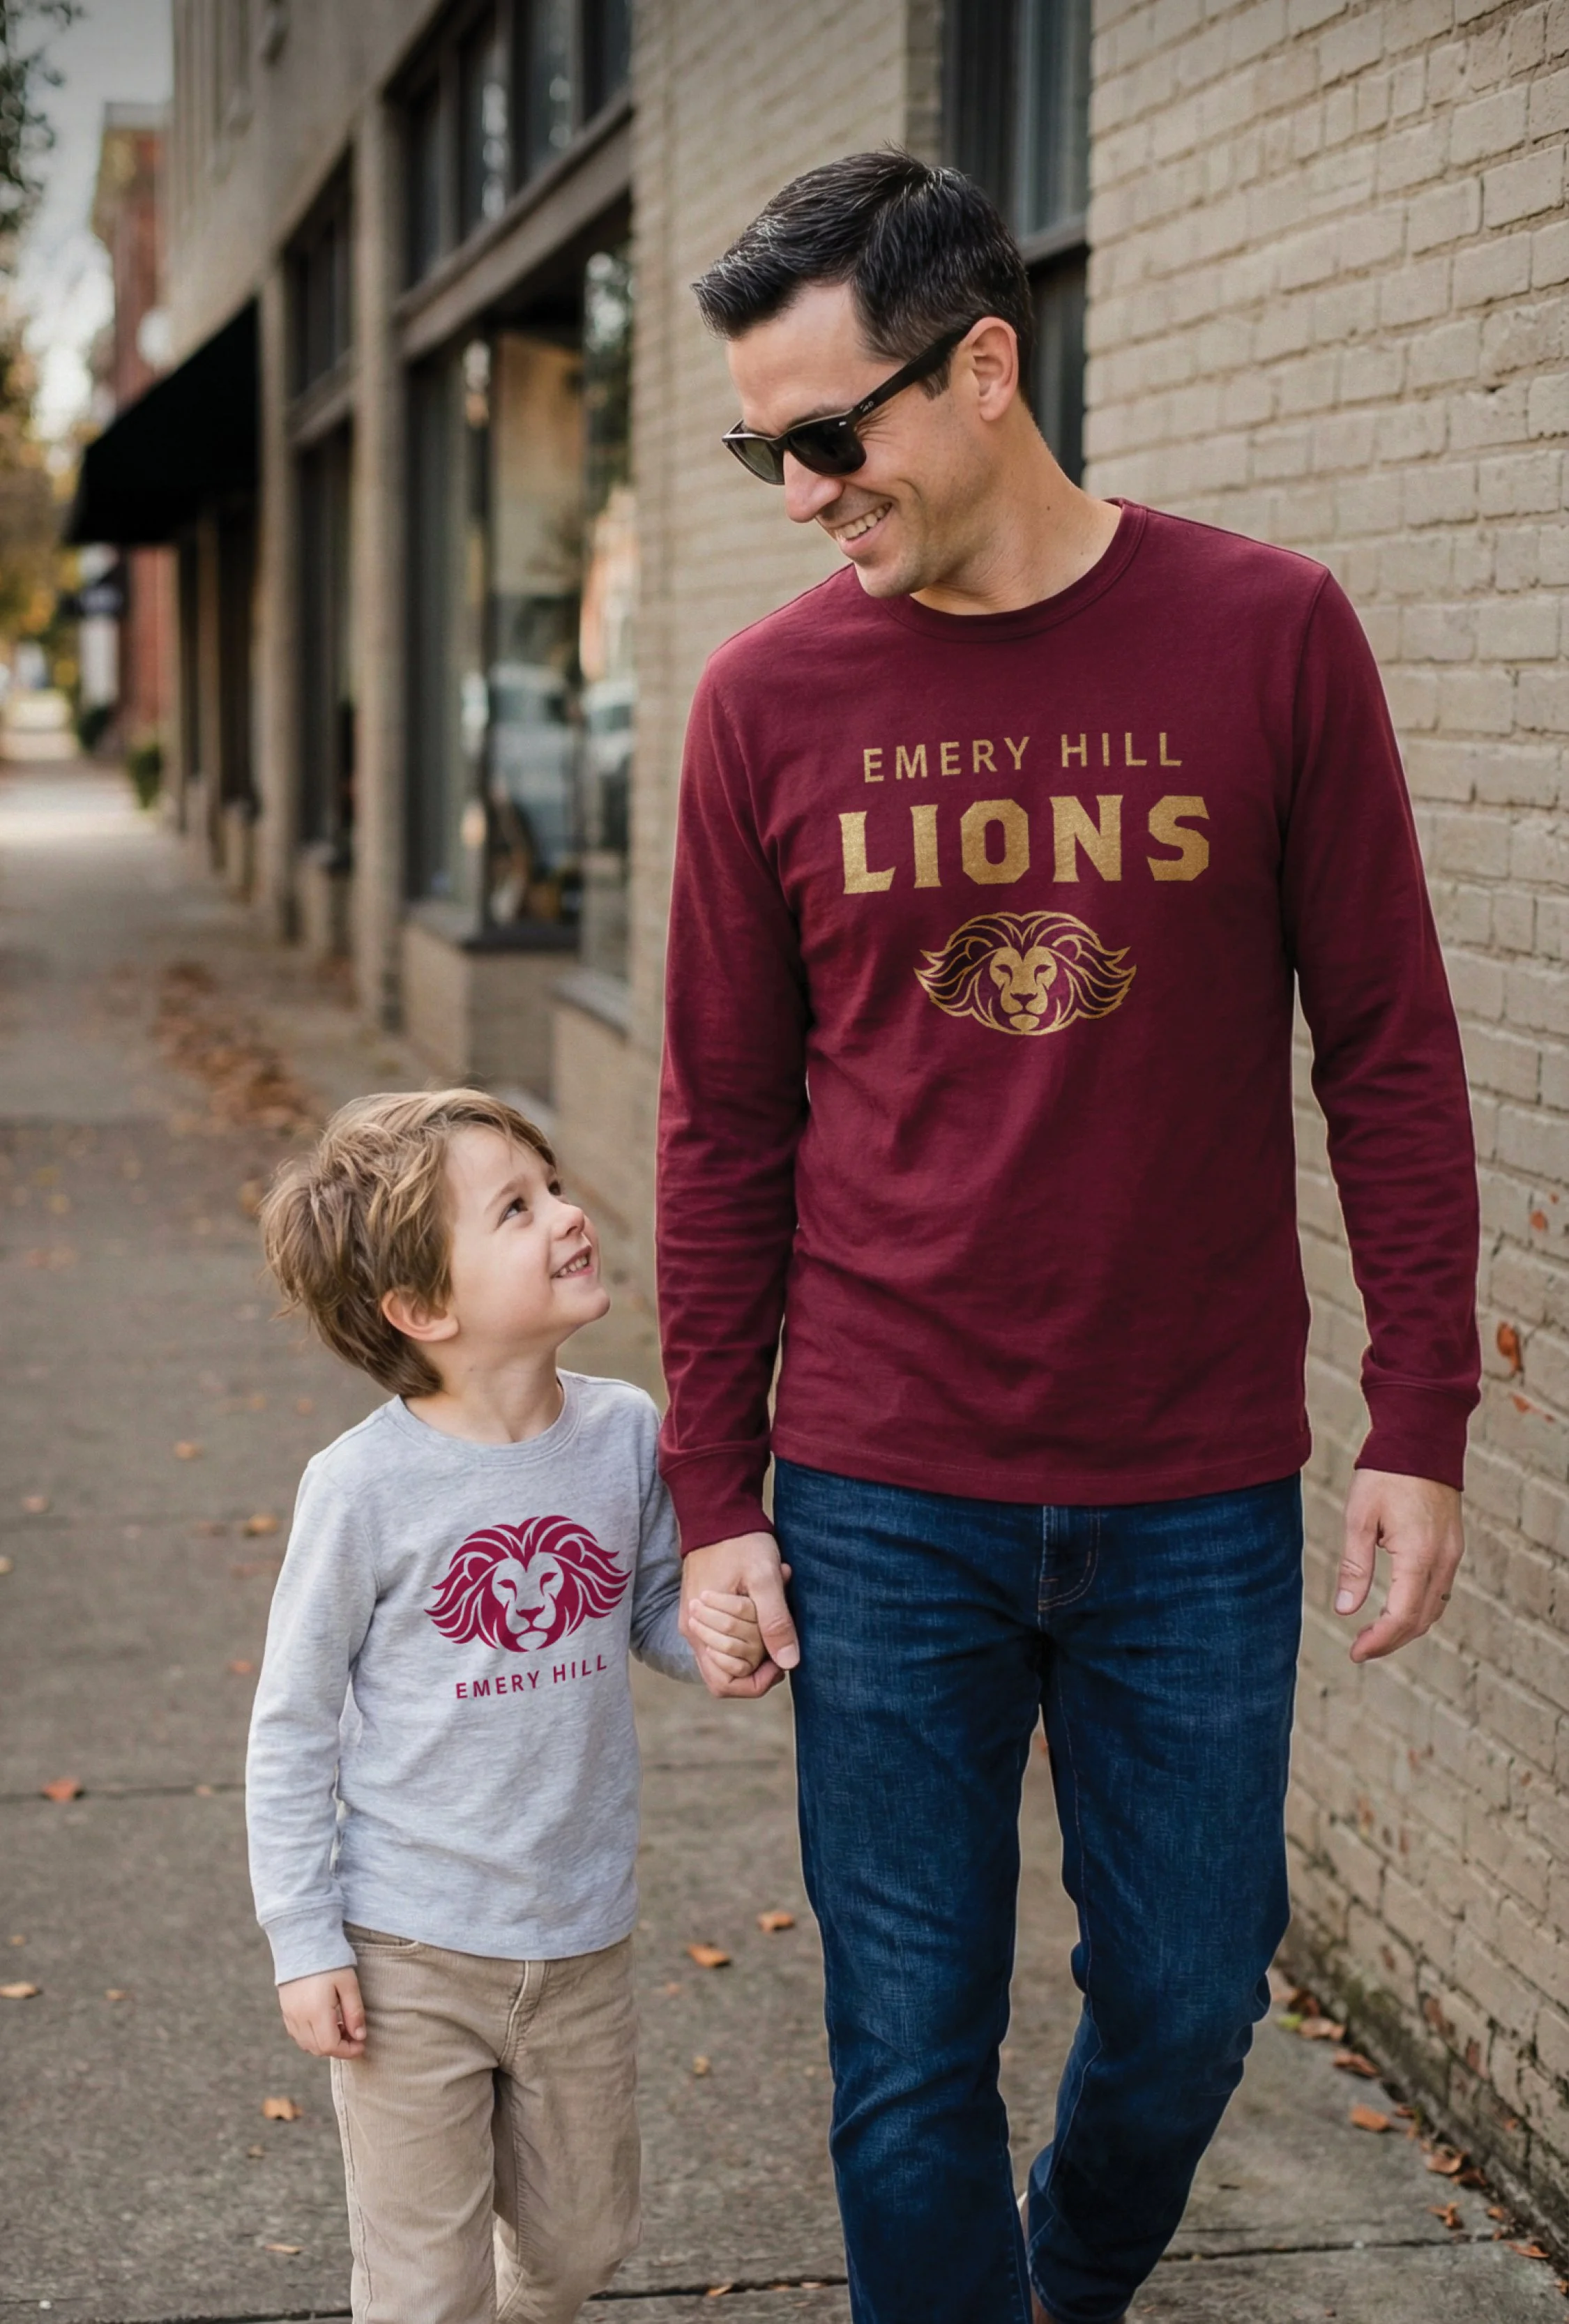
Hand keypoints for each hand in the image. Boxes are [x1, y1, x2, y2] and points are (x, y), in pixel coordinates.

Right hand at [278, 1966, 366, 2058]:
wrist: (304, 1942)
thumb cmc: (331, 1961)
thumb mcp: (348, 1983)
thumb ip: (354, 2012)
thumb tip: (360, 2036)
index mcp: (316, 2011)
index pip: (330, 2046)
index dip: (347, 2051)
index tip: (361, 2044)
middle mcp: (299, 2017)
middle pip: (318, 2049)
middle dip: (338, 2048)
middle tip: (354, 2034)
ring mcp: (290, 2015)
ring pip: (306, 2045)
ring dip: (324, 2043)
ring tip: (340, 2026)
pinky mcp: (285, 2010)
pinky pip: (297, 2035)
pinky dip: (312, 2037)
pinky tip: (324, 2023)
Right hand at [679, 1531, 797, 1697]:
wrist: (718, 1513)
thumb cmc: (740, 1542)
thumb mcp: (765, 1579)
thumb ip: (775, 1621)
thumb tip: (788, 1663)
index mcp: (702, 1629)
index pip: (726, 1684)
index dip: (757, 1681)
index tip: (779, 1658)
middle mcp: (693, 1632)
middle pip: (726, 1676)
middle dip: (757, 1663)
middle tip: (779, 1634)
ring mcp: (695, 1623)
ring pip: (725, 1658)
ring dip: (753, 1645)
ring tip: (770, 1614)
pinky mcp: (701, 1613)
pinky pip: (723, 1639)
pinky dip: (746, 1631)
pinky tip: (760, 1606)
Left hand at [1336, 1469, 1463, 1662]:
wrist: (1422, 1439)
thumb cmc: (1386, 1474)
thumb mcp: (1359, 1517)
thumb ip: (1354, 1566)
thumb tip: (1345, 1610)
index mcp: (1419, 1556)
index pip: (1402, 1617)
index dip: (1379, 1641)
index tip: (1355, 1652)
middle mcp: (1443, 1560)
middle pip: (1421, 1620)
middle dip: (1391, 1641)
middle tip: (1360, 1649)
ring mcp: (1452, 1554)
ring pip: (1435, 1608)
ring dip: (1407, 1628)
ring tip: (1375, 1635)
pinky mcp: (1452, 1546)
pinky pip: (1440, 1591)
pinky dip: (1419, 1608)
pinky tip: (1397, 1609)